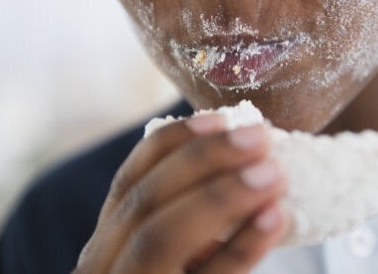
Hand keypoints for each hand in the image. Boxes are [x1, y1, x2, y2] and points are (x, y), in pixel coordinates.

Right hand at [73, 114, 288, 273]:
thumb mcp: (171, 262)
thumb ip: (190, 225)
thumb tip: (249, 165)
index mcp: (107, 247)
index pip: (129, 183)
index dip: (172, 146)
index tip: (220, 118)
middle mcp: (103, 269)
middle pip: (143, 203)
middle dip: (202, 163)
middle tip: (259, 138)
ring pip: (159, 237)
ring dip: (219, 197)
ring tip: (273, 173)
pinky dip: (239, 248)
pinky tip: (274, 219)